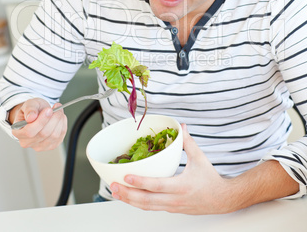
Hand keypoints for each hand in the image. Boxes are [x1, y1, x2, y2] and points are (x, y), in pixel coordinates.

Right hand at [9, 98, 67, 151]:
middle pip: (44, 134)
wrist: (38, 114)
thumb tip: (31, 117)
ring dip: (59, 121)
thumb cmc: (33, 110)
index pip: (29, 131)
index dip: (41, 121)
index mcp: (18, 132)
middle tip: (57, 107)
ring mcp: (39, 147)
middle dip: (53, 118)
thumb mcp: (29, 104)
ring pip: (54, 135)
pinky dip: (63, 125)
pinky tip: (60, 118)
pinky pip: (60, 136)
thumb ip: (29, 109)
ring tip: (58, 111)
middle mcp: (27, 142)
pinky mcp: (51, 146)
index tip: (49, 110)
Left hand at [110, 124, 230, 214]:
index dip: (140, 182)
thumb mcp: (200, 158)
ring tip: (116, 192)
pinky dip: (138, 203)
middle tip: (113, 186)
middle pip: (146, 200)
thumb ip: (188, 142)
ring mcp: (172, 207)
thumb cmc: (211, 179)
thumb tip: (182, 126)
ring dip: (130, 200)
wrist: (222, 199)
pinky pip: (152, 207)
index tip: (126, 177)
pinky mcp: (171, 210)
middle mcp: (174, 200)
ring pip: (147, 207)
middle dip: (128, 194)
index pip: (157, 185)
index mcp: (181, 186)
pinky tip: (129, 197)